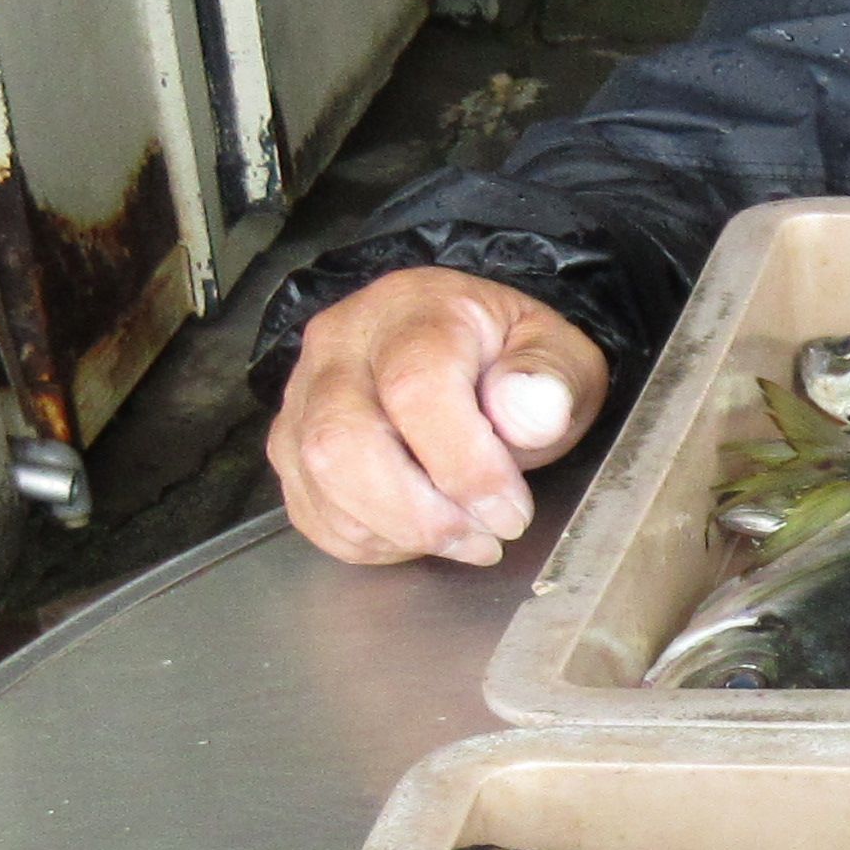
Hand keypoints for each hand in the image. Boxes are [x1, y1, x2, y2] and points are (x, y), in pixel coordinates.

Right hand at [267, 268, 608, 566]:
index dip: (464, 466)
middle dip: (420, 515)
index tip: (510, 511)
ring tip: (462, 538)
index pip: (417, 389)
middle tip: (485, 539)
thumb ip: (551, 379)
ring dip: (396, 533)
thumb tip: (530, 409)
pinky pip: (309, 510)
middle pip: (344, 441)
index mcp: (415, 310)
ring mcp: (304, 393)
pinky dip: (366, 540)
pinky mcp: (289, 441)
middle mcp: (342, 343)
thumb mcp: (561, 357)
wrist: (468, 350)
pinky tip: (416, 534)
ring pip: (319, 480)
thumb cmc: (513, 360)